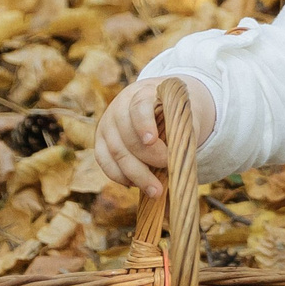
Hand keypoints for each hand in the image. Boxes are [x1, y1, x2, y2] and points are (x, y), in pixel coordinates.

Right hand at [94, 76, 218, 195]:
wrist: (156, 102)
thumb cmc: (174, 111)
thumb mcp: (183, 112)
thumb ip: (184, 129)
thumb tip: (182, 158)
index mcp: (143, 94)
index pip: (139, 107)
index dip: (143, 124)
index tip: (152, 140)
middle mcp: (119, 107)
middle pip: (127, 136)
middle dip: (147, 159)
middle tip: (167, 172)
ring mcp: (107, 124)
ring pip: (115, 152)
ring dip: (135, 174)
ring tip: (155, 191)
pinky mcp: (100, 141)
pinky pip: (105, 162)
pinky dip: (120, 176)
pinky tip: (136, 185)